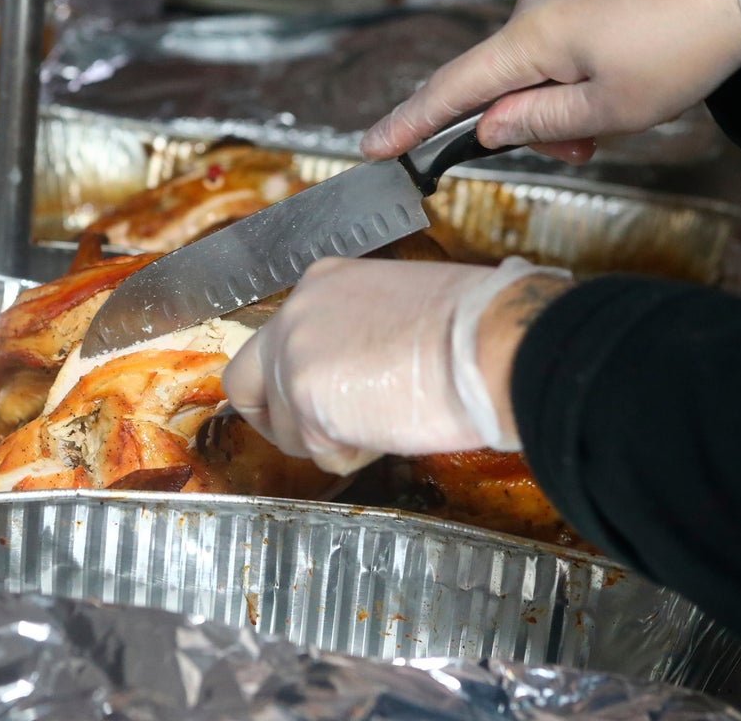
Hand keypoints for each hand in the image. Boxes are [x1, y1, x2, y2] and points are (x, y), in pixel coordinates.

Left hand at [221, 257, 570, 474]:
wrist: (493, 342)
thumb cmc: (473, 329)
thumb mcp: (399, 308)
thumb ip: (354, 334)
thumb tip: (350, 375)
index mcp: (321, 283)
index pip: (279, 340)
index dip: (297, 379)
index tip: (324, 398)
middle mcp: (296, 312)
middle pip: (246, 381)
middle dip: (278, 419)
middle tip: (324, 433)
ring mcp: (293, 355)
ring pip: (284, 428)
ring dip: (327, 441)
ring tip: (382, 425)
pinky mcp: (304, 398)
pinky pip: (316, 451)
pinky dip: (349, 456)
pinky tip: (386, 433)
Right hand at [360, 0, 740, 163]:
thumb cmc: (682, 47)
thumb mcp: (608, 109)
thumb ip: (537, 124)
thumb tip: (489, 128)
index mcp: (531, 38)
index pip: (451, 89)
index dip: (410, 123)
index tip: (373, 146)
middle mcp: (531, 9)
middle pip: (494, 84)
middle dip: (520, 127)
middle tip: (575, 153)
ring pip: (528, 70)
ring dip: (554, 109)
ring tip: (604, 129)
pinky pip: (552, 48)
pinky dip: (568, 83)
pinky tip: (608, 96)